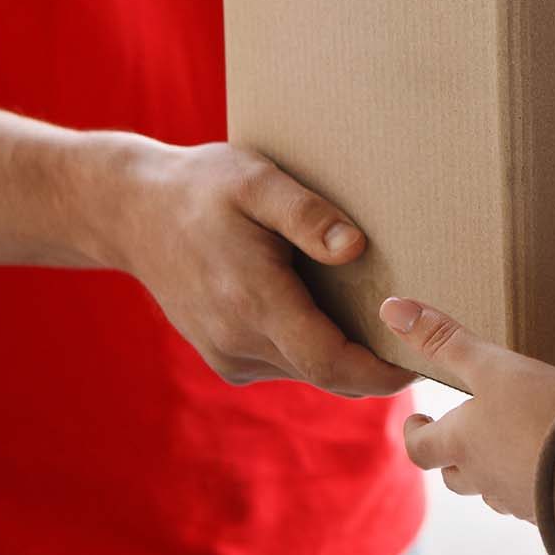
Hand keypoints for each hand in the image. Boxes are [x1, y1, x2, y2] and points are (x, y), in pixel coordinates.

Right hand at [100, 139, 411, 396]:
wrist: (132, 212)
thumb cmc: (203, 188)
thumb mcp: (256, 181)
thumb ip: (307, 215)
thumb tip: (355, 248)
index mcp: (254, 301)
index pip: (332, 363)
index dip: (381, 371)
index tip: (421, 361)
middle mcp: (238, 339)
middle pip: (327, 373)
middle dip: (374, 365)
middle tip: (419, 339)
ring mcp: (226, 354)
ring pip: (306, 371)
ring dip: (343, 355)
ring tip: (377, 317)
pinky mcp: (222, 356)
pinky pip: (282, 363)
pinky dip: (311, 348)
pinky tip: (324, 310)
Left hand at [379, 296, 554, 519]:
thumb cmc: (542, 412)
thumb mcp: (491, 366)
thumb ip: (444, 340)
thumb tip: (391, 309)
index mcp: (462, 444)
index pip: (419, 449)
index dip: (414, 434)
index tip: (418, 421)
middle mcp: (485, 478)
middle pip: (455, 477)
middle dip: (451, 457)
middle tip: (459, 435)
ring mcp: (521, 499)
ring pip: (493, 492)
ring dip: (492, 473)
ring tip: (506, 448)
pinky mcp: (554, 510)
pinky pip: (533, 500)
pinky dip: (532, 482)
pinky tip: (552, 464)